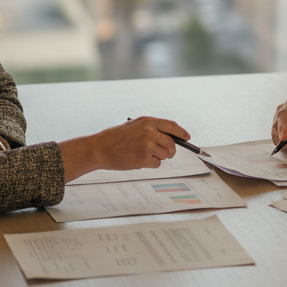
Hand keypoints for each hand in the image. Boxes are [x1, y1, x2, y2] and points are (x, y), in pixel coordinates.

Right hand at [59, 116, 190, 182]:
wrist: (99, 148)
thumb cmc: (114, 138)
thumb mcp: (134, 127)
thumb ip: (151, 129)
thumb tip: (169, 138)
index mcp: (147, 121)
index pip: (172, 126)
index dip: (181, 132)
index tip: (187, 137)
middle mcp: (150, 132)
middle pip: (171, 143)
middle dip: (171, 151)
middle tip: (167, 154)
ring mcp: (147, 145)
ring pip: (164, 155)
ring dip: (158, 158)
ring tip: (143, 155)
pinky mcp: (144, 158)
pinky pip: (156, 164)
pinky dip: (150, 164)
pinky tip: (138, 161)